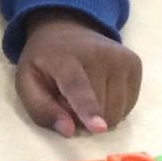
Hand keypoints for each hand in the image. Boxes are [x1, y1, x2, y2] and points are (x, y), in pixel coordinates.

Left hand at [15, 12, 142, 137]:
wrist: (66, 28)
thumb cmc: (44, 63)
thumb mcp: (27, 83)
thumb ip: (41, 109)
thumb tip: (69, 131)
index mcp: (64, 59)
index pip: (77, 87)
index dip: (88, 110)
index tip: (99, 128)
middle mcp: (98, 54)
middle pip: (100, 109)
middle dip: (83, 117)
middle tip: (68, 98)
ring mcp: (120, 57)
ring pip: (117, 111)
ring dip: (100, 114)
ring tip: (85, 92)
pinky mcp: (134, 63)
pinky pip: (129, 105)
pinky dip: (114, 107)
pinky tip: (101, 89)